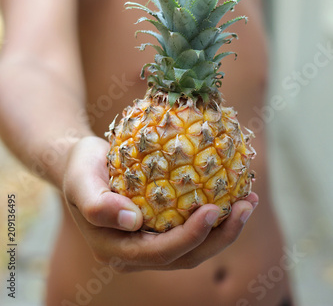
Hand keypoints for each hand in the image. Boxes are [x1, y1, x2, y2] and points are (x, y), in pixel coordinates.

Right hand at [63, 136, 257, 272]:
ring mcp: (152, 240)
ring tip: (248, 200)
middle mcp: (138, 251)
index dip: (189, 237)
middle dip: (220, 236)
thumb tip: (132, 221)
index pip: (160, 252)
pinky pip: (192, 224)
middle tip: (244, 206)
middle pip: (187, 255)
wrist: (83, 164)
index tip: (211, 209)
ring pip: (195, 245)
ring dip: (225, 227)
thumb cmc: (81, 169)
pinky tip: (232, 192)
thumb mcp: (81, 181)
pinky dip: (215, 213)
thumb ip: (97, 204)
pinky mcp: (162, 225)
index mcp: (118, 249)